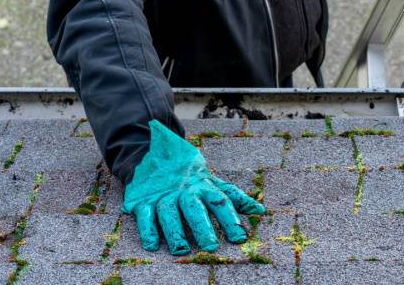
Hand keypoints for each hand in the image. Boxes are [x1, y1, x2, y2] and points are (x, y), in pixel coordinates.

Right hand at [122, 120, 265, 254]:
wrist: (153, 152)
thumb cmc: (190, 175)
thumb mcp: (212, 181)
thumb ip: (234, 197)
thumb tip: (261, 210)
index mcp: (204, 185)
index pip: (220, 201)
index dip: (231, 219)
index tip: (240, 238)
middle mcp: (184, 190)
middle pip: (194, 208)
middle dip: (203, 226)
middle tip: (211, 246)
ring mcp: (163, 195)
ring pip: (169, 213)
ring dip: (175, 232)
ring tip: (182, 250)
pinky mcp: (143, 200)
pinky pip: (144, 214)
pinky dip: (147, 229)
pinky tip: (153, 245)